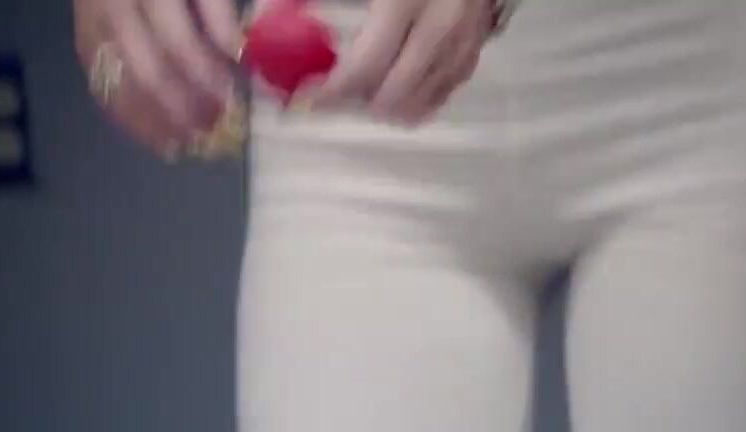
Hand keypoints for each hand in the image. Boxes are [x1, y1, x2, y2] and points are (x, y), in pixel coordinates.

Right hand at [73, 0, 243, 153]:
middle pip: (146, 73)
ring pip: (118, 85)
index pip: (178, 44)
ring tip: (183, 143)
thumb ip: (216, 12)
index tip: (230, 101)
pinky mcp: (82, 38)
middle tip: (210, 130)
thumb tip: (238, 55)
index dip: (205, 78)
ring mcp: (91, 25)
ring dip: (153, 121)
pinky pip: (100, 85)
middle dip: (181, 108)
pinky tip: (151, 135)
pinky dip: (127, 115)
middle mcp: (113, 8)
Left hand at [309, 0, 493, 124]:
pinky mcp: (479, 41)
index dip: (331, 93)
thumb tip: (267, 15)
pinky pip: (445, 89)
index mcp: (403, 1)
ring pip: (422, 102)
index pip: (364, 69)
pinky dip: (418, 98)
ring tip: (359, 92)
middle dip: (356, 103)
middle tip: (330, 94)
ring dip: (385, 106)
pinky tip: (395, 89)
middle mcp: (440, 25)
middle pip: (393, 96)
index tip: (305, 98)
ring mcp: (464, 37)